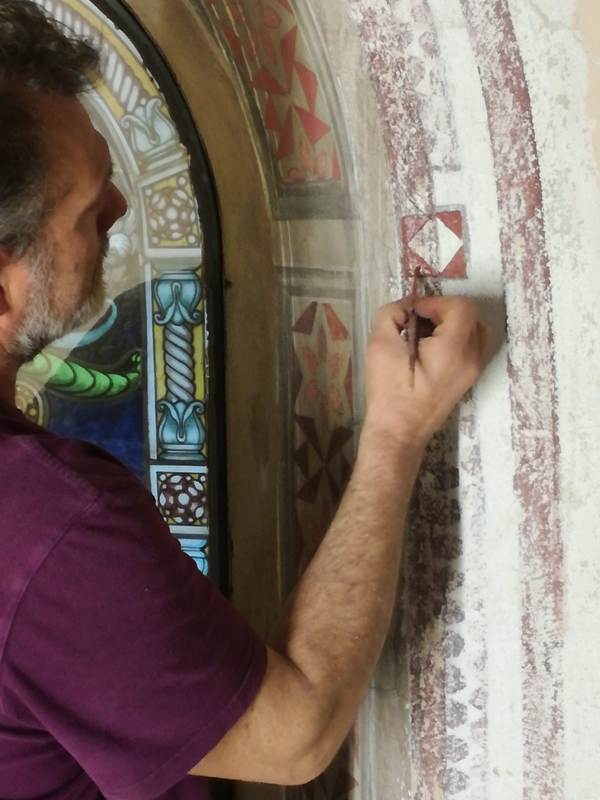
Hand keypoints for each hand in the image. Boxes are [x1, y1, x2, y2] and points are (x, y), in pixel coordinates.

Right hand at [363, 295, 486, 448]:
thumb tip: (405, 307)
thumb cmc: (389, 391)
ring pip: (473, 330)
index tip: (414, 313)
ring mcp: (473, 370)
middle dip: (443, 311)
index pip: (461, 306)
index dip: (436, 301)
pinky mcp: (468, 379)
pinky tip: (429, 350)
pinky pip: (470, 346)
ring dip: (450, 323)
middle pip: (470, 316)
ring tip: (424, 335)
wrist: (398, 432)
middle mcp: (472, 357)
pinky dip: (454, 338)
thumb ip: (391, 314)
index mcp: (454, 348)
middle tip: (417, 321)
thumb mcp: (380, 345)